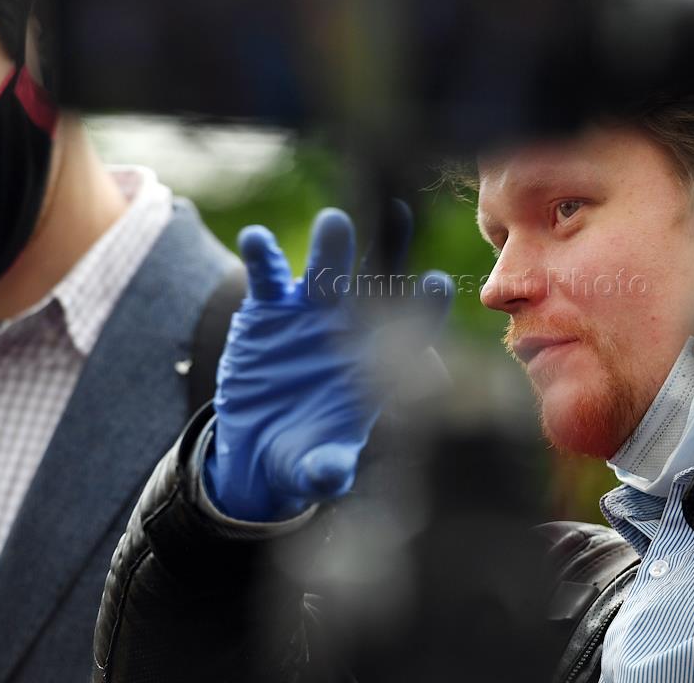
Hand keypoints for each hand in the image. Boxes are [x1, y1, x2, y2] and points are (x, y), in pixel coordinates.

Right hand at [204, 204, 453, 521]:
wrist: (259, 445)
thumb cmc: (306, 455)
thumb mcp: (314, 468)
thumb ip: (326, 469)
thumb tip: (332, 476)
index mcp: (378, 361)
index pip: (412, 329)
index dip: (426, 306)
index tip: (436, 284)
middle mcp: (352, 326)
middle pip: (378, 280)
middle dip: (390, 248)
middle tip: (401, 216)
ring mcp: (310, 311)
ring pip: (326, 269)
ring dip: (331, 246)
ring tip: (334, 224)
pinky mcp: (268, 307)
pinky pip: (266, 276)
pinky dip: (262, 256)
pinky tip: (257, 240)